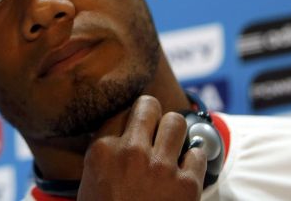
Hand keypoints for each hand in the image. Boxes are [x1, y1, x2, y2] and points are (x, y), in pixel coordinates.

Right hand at [78, 95, 206, 200]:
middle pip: (148, 106)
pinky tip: (185, 168)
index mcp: (103, 150)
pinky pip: (198, 154)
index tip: (133, 127)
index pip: (121, 113)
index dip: (129, 120)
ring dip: (175, 131)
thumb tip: (121, 133)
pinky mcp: (187, 185)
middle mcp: (131, 151)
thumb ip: (105, 153)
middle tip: (154, 124)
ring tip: (172, 144)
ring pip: (177, 122)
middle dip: (153, 113)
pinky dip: (194, 160)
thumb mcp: (92, 180)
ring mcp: (160, 167)